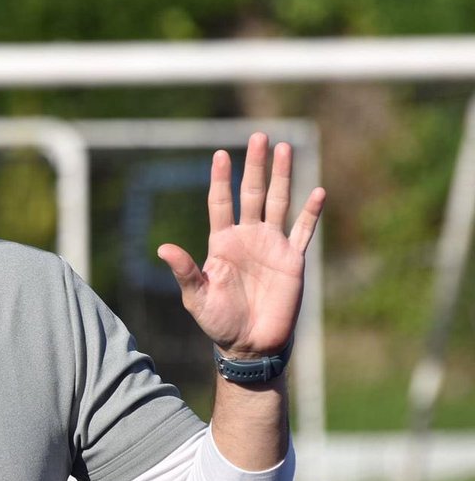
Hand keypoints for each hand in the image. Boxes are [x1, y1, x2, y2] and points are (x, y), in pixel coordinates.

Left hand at [157, 132, 325, 358]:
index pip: (220, 202)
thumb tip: (163, 248)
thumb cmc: (219, 322)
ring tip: (284, 147)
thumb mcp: (197, 297)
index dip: (221, 179)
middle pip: (252, 193)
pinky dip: (311, 212)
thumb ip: (185, 270)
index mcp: (222, 242)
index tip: (219, 154)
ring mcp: (272, 245)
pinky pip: (304, 231)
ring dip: (282, 176)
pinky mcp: (293, 259)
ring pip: (278, 202)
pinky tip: (317, 190)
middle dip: (254, 165)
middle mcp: (248, 237)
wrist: (250, 344)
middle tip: (258, 136)